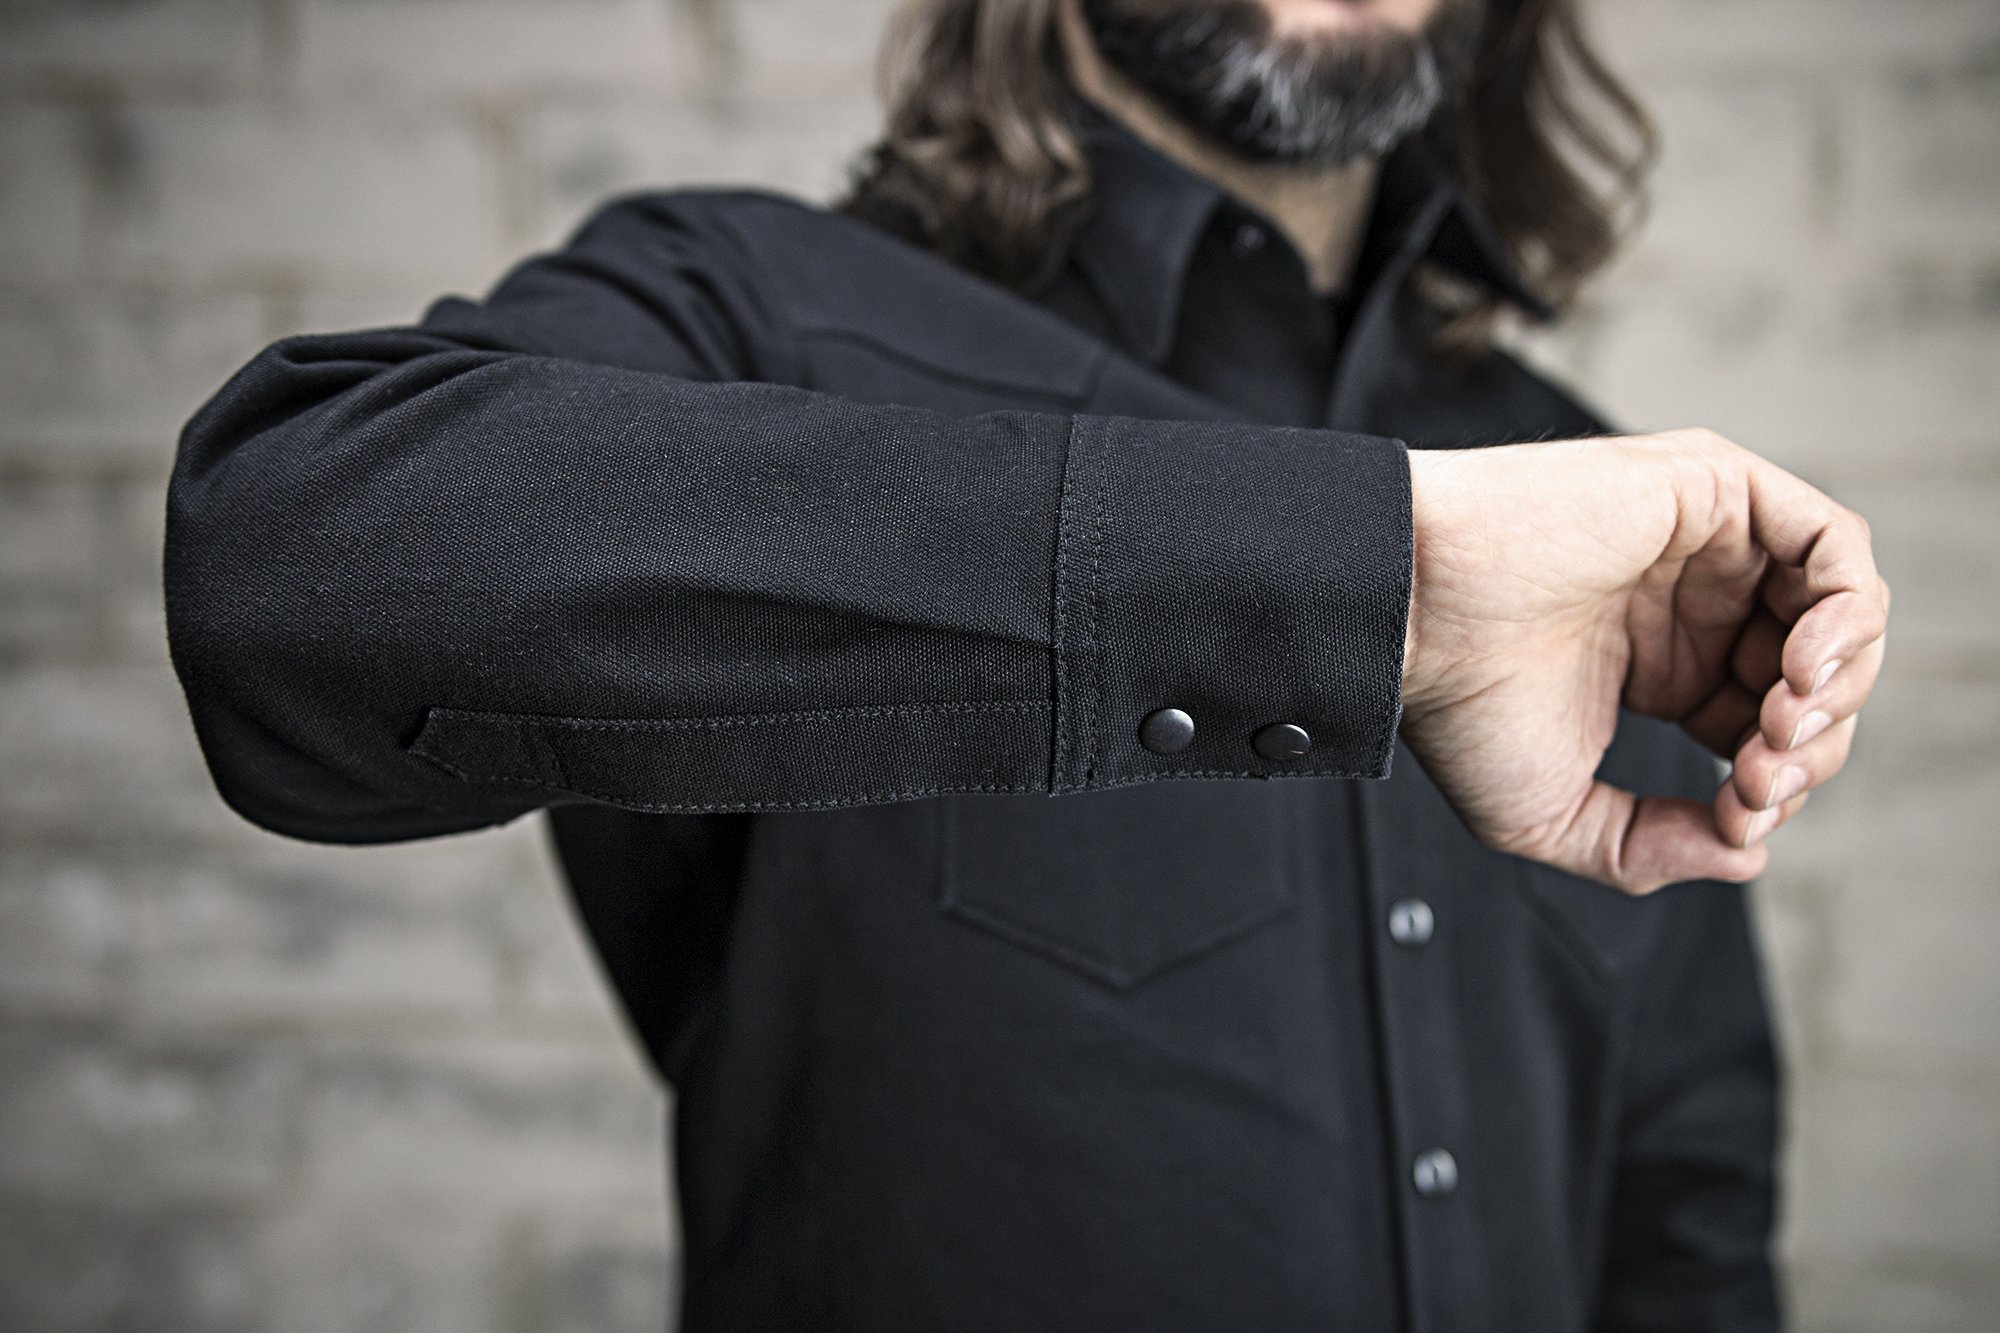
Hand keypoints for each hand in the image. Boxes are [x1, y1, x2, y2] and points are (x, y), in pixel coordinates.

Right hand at [1400, 428, 1888, 894]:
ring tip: (1782, 725)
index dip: (1774, 782)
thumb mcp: (1552, 816)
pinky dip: (1846, 614)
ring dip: (1838, 684)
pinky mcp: (1713, 487)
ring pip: (1841, 611)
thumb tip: (1746, 852)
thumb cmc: (1453, 701)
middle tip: (1757, 779)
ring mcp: (1704, 540)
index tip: (1733, 814)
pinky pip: (1835, 544)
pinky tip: (1799, 669)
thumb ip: (1648, 850)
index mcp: (1656, 661)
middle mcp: (1690, 597)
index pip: (1765, 724)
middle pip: (1816, 676)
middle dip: (1810, 745)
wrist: (1411, 614)